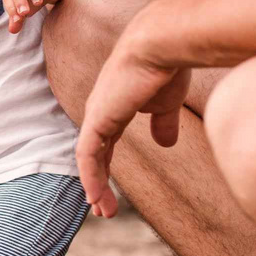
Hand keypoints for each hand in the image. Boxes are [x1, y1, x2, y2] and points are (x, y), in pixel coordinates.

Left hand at [75, 25, 190, 217]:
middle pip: (94, 153)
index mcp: (115, 106)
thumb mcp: (166, 104)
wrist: (163, 43)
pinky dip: (90, 177)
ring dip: (95, 187)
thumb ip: (163, 124)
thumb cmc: (167, 66)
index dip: (107, 167)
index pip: (106, 142)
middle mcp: (101, 110)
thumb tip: (165, 144)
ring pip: (89, 158)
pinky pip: (88, 155)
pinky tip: (95, 197)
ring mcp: (97, 114)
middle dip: (98, 182)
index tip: (112, 191)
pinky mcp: (98, 118)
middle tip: (103, 209)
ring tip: (102, 212)